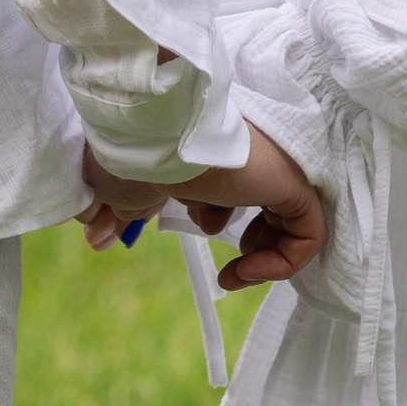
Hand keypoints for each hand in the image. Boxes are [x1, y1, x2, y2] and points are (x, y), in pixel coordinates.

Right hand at [78, 125, 326, 291]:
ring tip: (238, 270)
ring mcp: (276, 167)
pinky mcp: (294, 183)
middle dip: (252, 240)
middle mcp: (253, 154)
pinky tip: (244, 268)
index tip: (203, 230)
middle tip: (231, 264)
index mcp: (217, 147)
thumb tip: (97, 236)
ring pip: (294, 221)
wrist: (155, 136)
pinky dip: (283, 263)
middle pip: (271, 202)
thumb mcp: (124, 189)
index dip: (220, 214)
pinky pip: (309, 234)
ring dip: (265, 257)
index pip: (236, 182)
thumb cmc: (135, 156)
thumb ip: (122, 211)